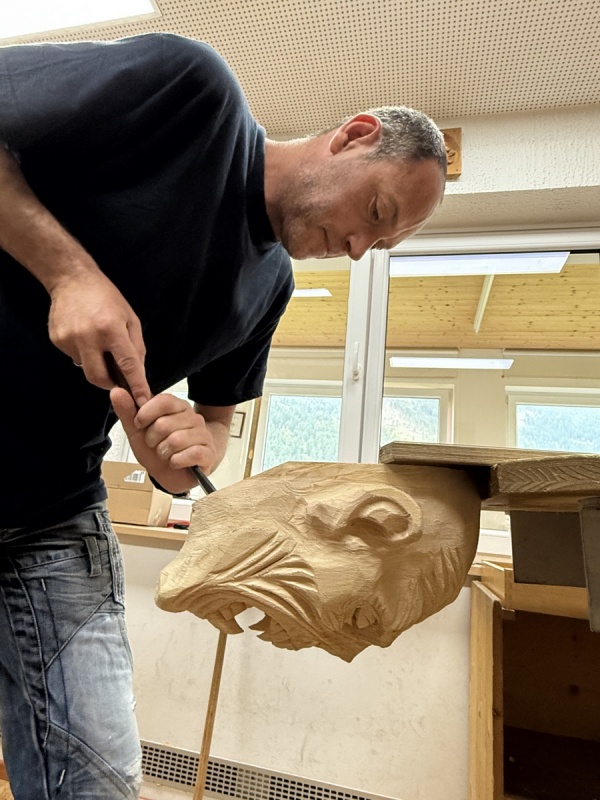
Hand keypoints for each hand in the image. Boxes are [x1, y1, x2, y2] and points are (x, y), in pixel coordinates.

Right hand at [48, 270, 150, 405]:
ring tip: (99, 344)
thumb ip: (136, 347)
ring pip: (85, 368)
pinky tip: (85, 335)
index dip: (136, 386)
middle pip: (99, 378)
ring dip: (96, 364)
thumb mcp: (130, 318)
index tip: (142, 401)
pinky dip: (83, 353)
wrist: (71, 279)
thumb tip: (137, 373)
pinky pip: (74, 357)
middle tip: (117, 377)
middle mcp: (88, 337)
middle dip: (110, 384)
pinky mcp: (57, 341)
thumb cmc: (106, 297)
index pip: (127, 365)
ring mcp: (69, 340)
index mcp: (111, 329)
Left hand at [110, 389, 219, 493]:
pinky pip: (192, 454)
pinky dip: (177, 462)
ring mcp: (203, 435)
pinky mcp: (208, 453)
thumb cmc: (158, 451)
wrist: (174, 475)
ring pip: (177, 440)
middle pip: (165, 423)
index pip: (164, 401)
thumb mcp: (138, 432)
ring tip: (165, 455)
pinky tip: (176, 462)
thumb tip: (116, 391)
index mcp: (177, 407)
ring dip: (164, 453)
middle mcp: (193, 418)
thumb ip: (128, 411)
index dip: (146, 413)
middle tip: (155, 445)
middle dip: (152, 440)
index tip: (139, 424)